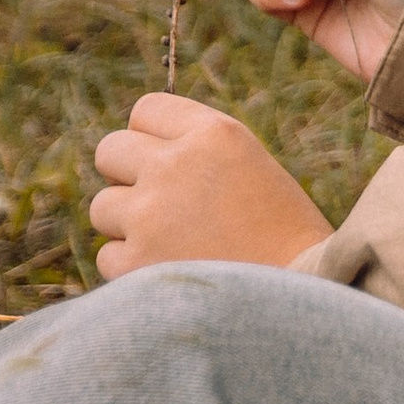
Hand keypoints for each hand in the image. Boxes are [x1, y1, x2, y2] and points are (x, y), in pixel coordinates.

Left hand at [89, 96, 332, 275]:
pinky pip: (108, 256)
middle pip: (110, 150)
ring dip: (127, 223)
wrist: (301, 294)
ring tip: (172, 242)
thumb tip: (134, 153)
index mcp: (214, 133)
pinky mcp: (135, 262)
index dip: (152, 135)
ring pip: (103, 206)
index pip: (146, 109)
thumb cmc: (282, 230)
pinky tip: (171, 270)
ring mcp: (150, 214)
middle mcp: (176, 165)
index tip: (166, 159)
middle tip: (158, 201)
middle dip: (126, 174)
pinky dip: (132, 267)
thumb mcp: (249, 164)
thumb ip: (195, 150)